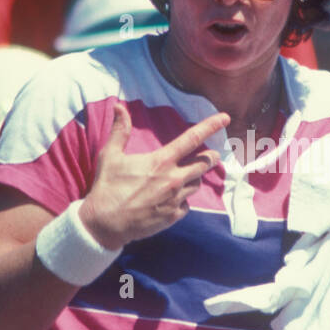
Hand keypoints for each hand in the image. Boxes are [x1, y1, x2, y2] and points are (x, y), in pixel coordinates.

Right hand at [79, 102, 228, 249]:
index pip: (192, 139)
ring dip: (194, 178)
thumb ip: (120, 130)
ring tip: (184, 177)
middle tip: (211, 155)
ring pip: (196, 184)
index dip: (211, 126)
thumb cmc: (107, 187)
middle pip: (204, 164)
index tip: (225, 118)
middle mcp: (173, 179)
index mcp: (161, 161)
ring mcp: (175, 199)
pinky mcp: (173, 217)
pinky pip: (186, 205)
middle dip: (210, 158)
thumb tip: (118, 106)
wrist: (105, 224)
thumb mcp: (110, 155)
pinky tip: (171, 199)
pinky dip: (182, 200)